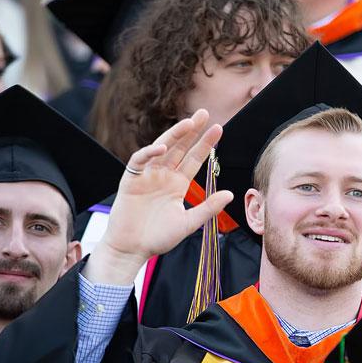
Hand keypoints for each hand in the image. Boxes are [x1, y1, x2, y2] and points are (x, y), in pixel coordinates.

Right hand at [84, 110, 233, 285]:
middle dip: (191, 131)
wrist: (131, 250)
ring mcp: (147, 176)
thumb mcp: (188, 223)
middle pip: (179, 148)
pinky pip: (140, 161)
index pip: (194, 159)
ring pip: (161, 149)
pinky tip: (161, 148)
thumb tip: (231, 194)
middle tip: (204, 113)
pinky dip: (149, 153)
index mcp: (177, 184)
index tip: (218, 129)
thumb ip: (208, 208)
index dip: (205, 144)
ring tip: (188, 123)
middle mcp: (163, 176)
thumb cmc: (158, 239)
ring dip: (174, 136)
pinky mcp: (130, 180)